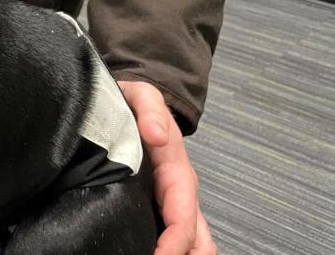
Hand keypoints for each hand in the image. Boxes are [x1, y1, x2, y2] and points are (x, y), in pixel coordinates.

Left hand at [117, 80, 216, 254]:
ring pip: (191, 242)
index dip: (175, 240)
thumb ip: (150, 110)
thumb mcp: (143, 95)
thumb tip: (157, 135)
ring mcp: (172, 202)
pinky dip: (169, 249)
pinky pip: (170, 235)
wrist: (137, 103)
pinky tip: (147, 252)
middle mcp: (180, 192)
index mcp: (177, 171)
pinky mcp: (160, 206)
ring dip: (181, 254)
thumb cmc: (139, 103)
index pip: (183, 215)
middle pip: (198, 240)